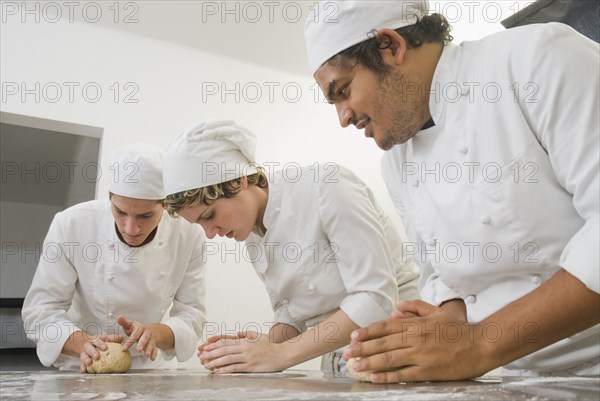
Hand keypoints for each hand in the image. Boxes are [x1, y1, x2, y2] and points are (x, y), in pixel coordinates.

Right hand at [79, 334, 123, 372]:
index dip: (101, 344)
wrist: (85, 343)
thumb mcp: (105, 339)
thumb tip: (121, 337)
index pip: (97, 340)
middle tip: (97, 356)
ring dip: (86, 359)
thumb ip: (113, 338)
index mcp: (95, 340)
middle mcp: (88, 345)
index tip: (105, 347)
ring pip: (83, 355)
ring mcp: (84, 352)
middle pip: (89, 348)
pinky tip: (84, 370)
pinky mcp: (81, 360)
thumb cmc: (99, 342)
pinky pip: (80, 363)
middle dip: (92, 352)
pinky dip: (82, 367)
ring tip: (89, 363)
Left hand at [118, 315, 157, 360]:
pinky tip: (152, 358)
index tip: (124, 348)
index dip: (130, 341)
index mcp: (140, 328)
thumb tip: (119, 317)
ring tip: (146, 355)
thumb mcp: (132, 325)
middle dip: (142, 344)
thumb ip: (124, 322)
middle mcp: (147, 333)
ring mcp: (151, 339)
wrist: (153, 330)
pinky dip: (154, 354)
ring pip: (151, 344)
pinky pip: (155, 349)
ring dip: (149, 349)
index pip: (135, 334)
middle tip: (138, 350)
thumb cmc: (139, 329)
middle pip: (144, 338)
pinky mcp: (154, 344)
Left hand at [198, 331, 286, 372]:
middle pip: (224, 350)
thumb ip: (246, 334)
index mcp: (245, 340)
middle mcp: (245, 347)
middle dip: (211, 353)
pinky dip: (225, 370)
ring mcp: (248, 357)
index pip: (226, 341)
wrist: (282, 354)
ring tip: (206, 365)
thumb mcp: (257, 335)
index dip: (214, 344)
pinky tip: (218, 371)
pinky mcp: (251, 366)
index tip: (204, 347)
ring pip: (228, 359)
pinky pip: (235, 368)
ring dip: (215, 362)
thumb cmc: (269, 345)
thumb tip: (236, 333)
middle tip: (201, 357)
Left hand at [342, 300, 485, 382]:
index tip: (354, 336)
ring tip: (354, 366)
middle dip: (362, 348)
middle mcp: (415, 338)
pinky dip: (387, 376)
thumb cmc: (459, 329)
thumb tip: (397, 305)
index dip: (367, 332)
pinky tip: (375, 377)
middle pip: (382, 343)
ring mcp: (420, 354)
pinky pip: (403, 374)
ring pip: (388, 358)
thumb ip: (416, 307)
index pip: (385, 326)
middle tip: (347, 354)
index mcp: (416, 323)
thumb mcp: (437, 311)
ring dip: (369, 362)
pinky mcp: (428, 370)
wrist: (481, 344)